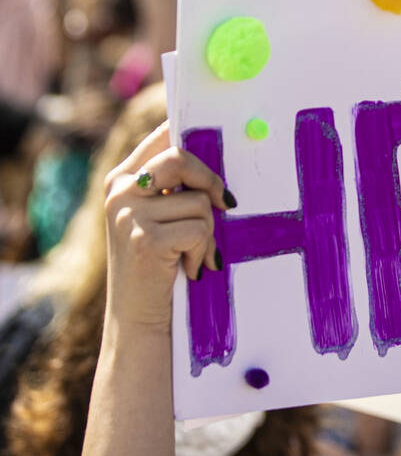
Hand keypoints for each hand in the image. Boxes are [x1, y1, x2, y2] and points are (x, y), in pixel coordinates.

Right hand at [103, 122, 231, 332]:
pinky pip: (200, 229)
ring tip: (192, 253)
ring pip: (199, 200)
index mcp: (122, 178)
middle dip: (211, 181)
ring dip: (208, 231)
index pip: (162, 135)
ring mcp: (128, 214)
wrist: (138, 320)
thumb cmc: (160, 265)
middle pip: (181, 157)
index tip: (220, 138)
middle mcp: (120, 191)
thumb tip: (221, 151)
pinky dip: (204, 251)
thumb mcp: (160, 217)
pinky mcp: (145, 239)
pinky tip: (189, 268)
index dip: (193, 135)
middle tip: (225, 203)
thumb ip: (176, 185)